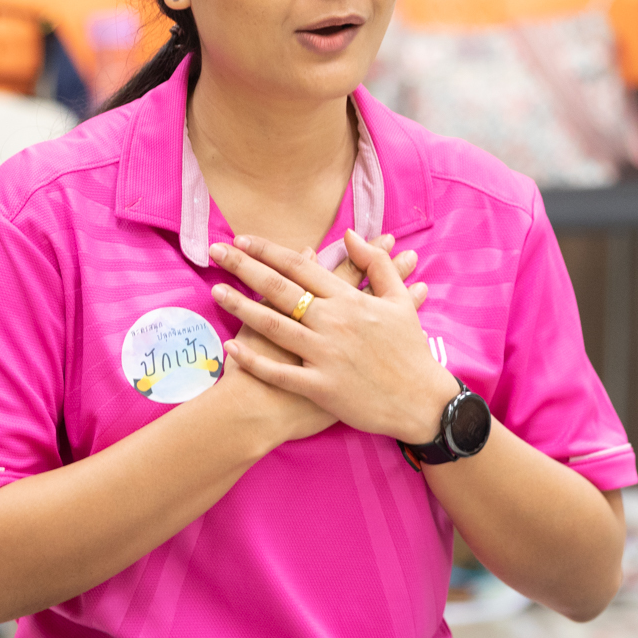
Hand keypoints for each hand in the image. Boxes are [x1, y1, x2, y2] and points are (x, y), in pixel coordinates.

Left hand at [212, 230, 457, 443]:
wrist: (422, 403)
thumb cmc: (411, 352)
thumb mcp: (400, 302)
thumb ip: (376, 265)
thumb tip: (351, 235)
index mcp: (351, 301)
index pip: (302, 267)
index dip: (270, 251)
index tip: (244, 239)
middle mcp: (334, 323)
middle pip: (280, 289)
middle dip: (245, 267)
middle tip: (217, 252)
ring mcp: (325, 356)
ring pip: (274, 326)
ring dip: (241, 307)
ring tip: (215, 291)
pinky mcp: (320, 388)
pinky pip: (279, 373)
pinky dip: (254, 360)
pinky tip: (232, 347)